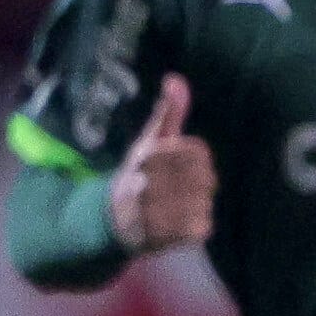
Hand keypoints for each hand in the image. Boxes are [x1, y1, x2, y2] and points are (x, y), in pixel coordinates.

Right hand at [106, 75, 214, 253]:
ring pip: (205, 203)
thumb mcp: (149, 141)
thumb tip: (176, 78)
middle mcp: (147, 183)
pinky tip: (175, 223)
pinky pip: (202, 227)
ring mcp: (155, 212)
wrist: (109, 220)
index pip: (199, 152)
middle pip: (206, 179)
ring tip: (173, 206)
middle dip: (197, 184)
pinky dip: (195, 226)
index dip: (194, 160)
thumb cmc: (138, 175)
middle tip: (176, 189)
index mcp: (147, 156)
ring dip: (196, 205)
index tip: (176, 166)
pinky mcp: (163, 237)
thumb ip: (168, 113)